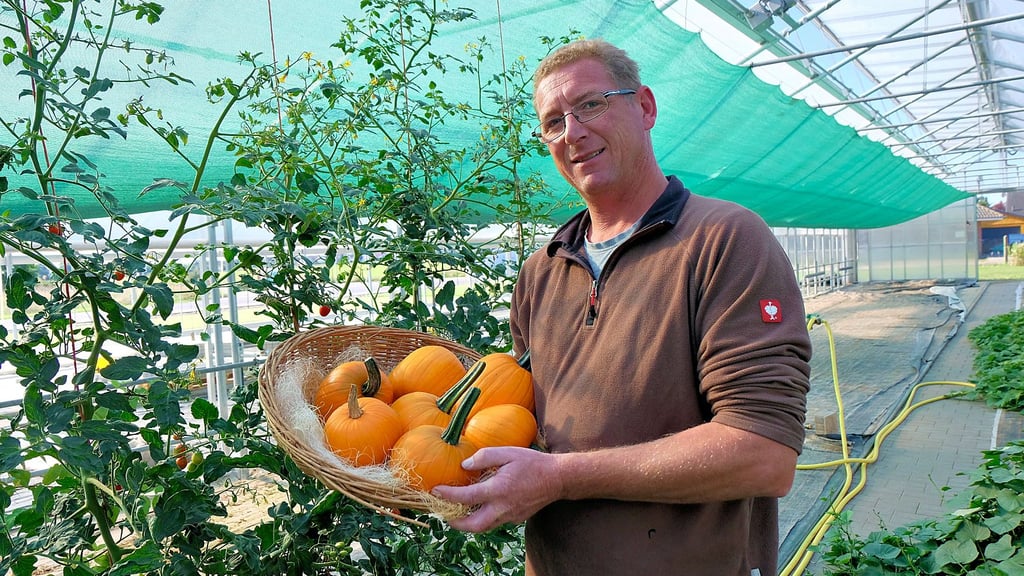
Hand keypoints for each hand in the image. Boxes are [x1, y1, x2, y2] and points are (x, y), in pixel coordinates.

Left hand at [431, 446, 563, 532]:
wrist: (557, 478)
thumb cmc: (532, 463)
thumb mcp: (507, 452)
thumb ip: (484, 457)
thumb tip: (465, 466)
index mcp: (498, 490)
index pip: (466, 498)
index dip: (447, 495)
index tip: (435, 491)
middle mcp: (503, 508)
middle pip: (473, 526)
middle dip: (454, 523)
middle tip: (443, 513)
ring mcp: (510, 516)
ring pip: (483, 527)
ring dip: (468, 522)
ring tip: (458, 511)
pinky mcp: (516, 518)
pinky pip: (495, 522)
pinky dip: (482, 517)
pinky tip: (479, 506)